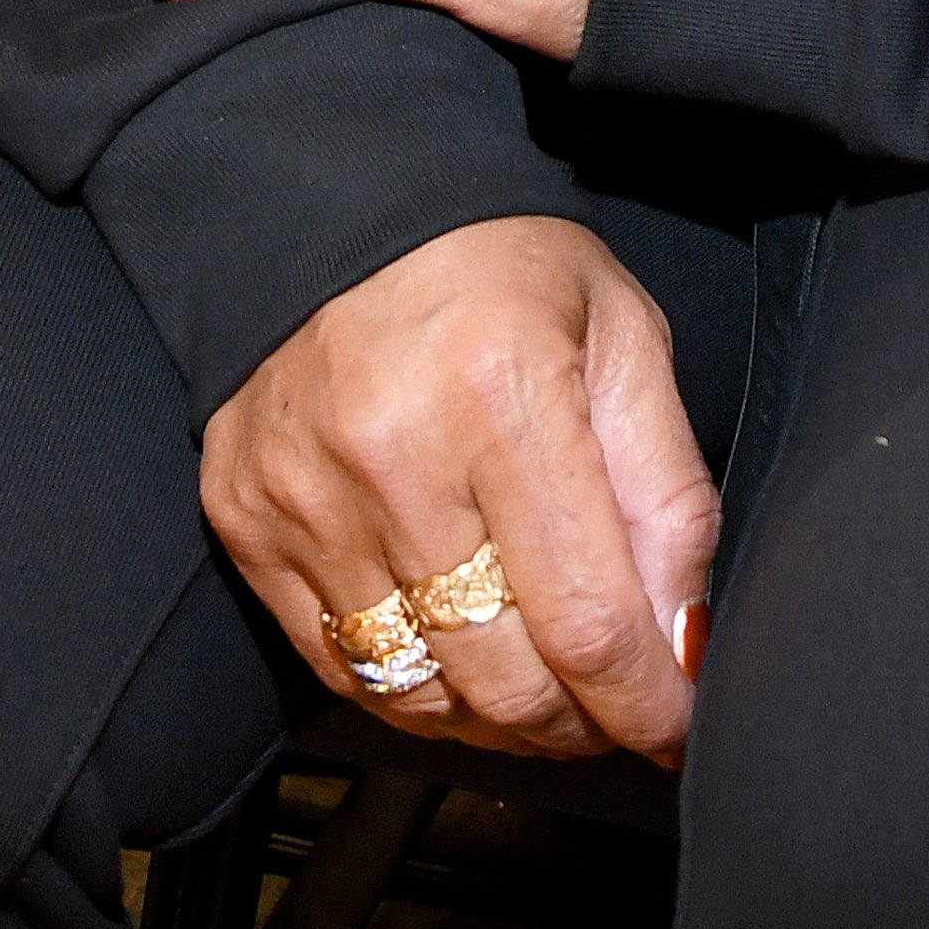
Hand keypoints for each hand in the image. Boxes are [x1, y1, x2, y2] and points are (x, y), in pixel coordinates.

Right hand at [202, 218, 715, 766]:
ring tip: (542, 683)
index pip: (587, 622)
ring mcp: (302, 495)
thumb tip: (684, 647)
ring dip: (499, 717)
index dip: (646, 704)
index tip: (675, 725)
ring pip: (420, 690)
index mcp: (502, 394)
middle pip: (503, 680)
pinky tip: (458, 655)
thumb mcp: (623, 339)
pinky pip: (338, 663)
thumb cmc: (498, 265)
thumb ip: (668, 497)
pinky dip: (413, 685)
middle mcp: (390, 454)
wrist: (333, 203)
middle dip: (580, 722)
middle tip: (614, 702)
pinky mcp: (244, 519)